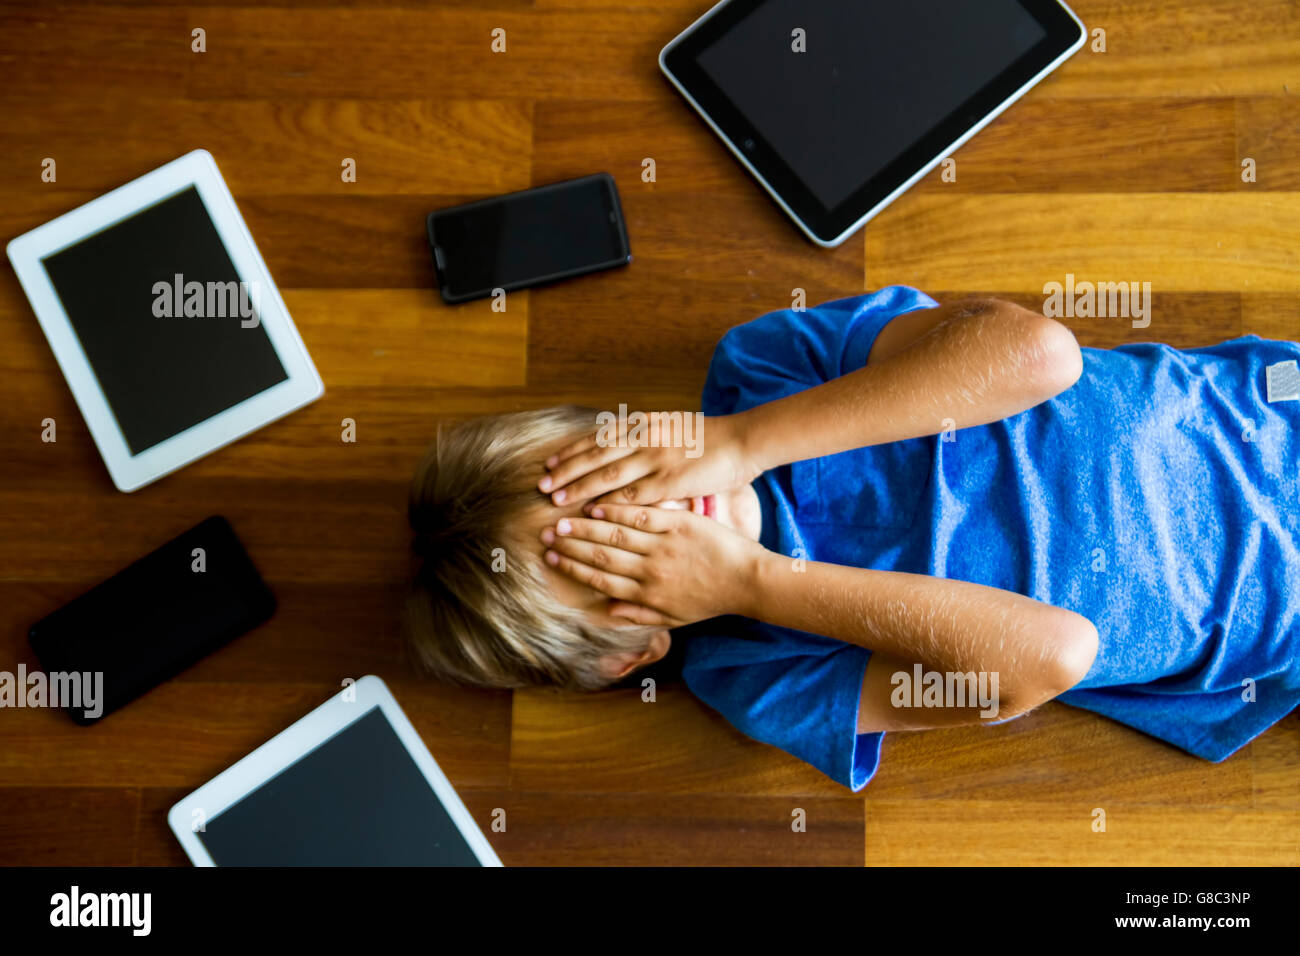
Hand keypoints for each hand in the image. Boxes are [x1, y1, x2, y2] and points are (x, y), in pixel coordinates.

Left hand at [537, 411, 761, 506]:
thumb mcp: (670, 426)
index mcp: (644, 423)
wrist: (742, 440)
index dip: (572, 451)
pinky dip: (610, 503)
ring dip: (579, 488)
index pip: (598, 437)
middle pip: (595, 455)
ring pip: (608, 475)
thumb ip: (645, 434)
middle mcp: (644, 438)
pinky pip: (633, 495)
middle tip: (542, 484)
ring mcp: (656, 459)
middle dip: (567, 470)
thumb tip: (621, 442)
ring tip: (556, 500)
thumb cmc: (708, 437)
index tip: (550, 462)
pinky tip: (592, 513)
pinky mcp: (669, 481)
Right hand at [539, 503, 768, 626]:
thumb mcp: (675, 618)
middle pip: (601, 555)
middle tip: (545, 535)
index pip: (601, 578)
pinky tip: (598, 504)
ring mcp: (664, 546)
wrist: (748, 582)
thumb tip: (607, 611)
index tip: (552, 559)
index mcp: (647, 593)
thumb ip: (640, 613)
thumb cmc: (712, 600)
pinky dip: (618, 511)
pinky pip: (642, 516)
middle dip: (570, 546)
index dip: (573, 568)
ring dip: (585, 527)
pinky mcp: (680, 525)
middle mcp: (651, 571)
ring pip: (616, 534)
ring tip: (562, 519)